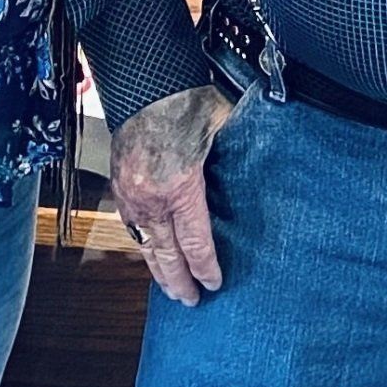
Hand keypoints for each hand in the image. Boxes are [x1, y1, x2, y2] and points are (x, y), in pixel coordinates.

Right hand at [109, 84, 235, 306]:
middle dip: (180, 281)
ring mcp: (131, 195)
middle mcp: (152, 199)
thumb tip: (266, 166)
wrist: (145, 83)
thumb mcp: (223, 132)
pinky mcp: (119, 187)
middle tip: (191, 302)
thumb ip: (237, 159)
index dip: (206, 268)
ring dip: (158, 269)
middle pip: (167, 254)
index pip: (195, 242)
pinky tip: (151, 253)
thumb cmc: (186, 102)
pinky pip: (131, 227)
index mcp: (181, 188)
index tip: (214, 284)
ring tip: (170, 288)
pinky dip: (142, 245)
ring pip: (145, 245)